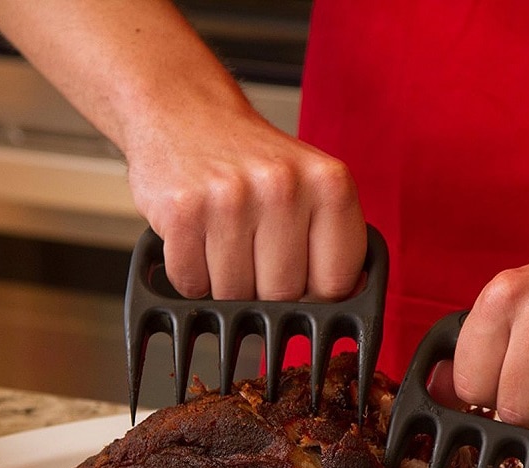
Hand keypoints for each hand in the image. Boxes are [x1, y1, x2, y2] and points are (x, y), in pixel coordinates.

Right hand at [126, 105, 366, 302]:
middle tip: (254, 250)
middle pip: (284, 296)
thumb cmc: (250, 161)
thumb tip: (347, 296)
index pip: (336, 284)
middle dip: (267, 289)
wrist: (181, 110)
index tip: (302, 277)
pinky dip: (191, 275)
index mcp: (329, 182)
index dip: (317, 293)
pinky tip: (197, 239)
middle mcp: (282, 187)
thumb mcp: (311, 185)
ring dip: (225, 284)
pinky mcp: (182, 213)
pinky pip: (192, 285)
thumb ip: (334, 241)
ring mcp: (229, 200)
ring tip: (223, 240)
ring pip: (235, 297)